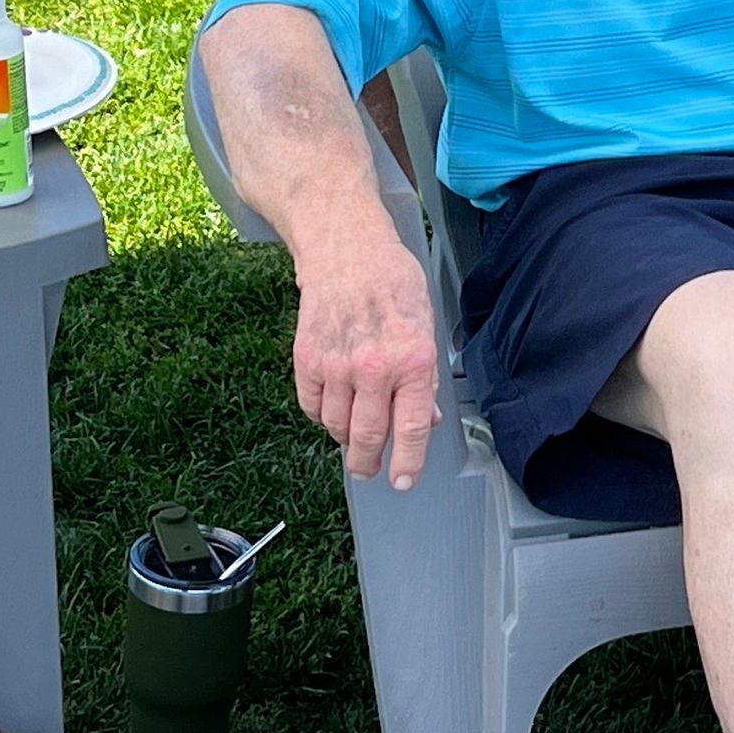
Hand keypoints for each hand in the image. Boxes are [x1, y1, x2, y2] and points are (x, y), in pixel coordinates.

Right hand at [292, 228, 441, 488]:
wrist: (346, 250)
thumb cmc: (392, 281)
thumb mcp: (425, 324)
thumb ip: (424, 377)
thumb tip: (426, 419)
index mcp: (414, 360)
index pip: (410, 429)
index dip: (407, 463)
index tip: (403, 482)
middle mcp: (376, 367)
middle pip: (367, 438)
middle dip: (369, 463)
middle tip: (370, 468)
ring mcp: (338, 365)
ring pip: (337, 427)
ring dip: (345, 437)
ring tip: (354, 430)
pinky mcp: (307, 360)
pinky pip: (312, 407)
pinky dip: (322, 413)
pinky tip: (334, 404)